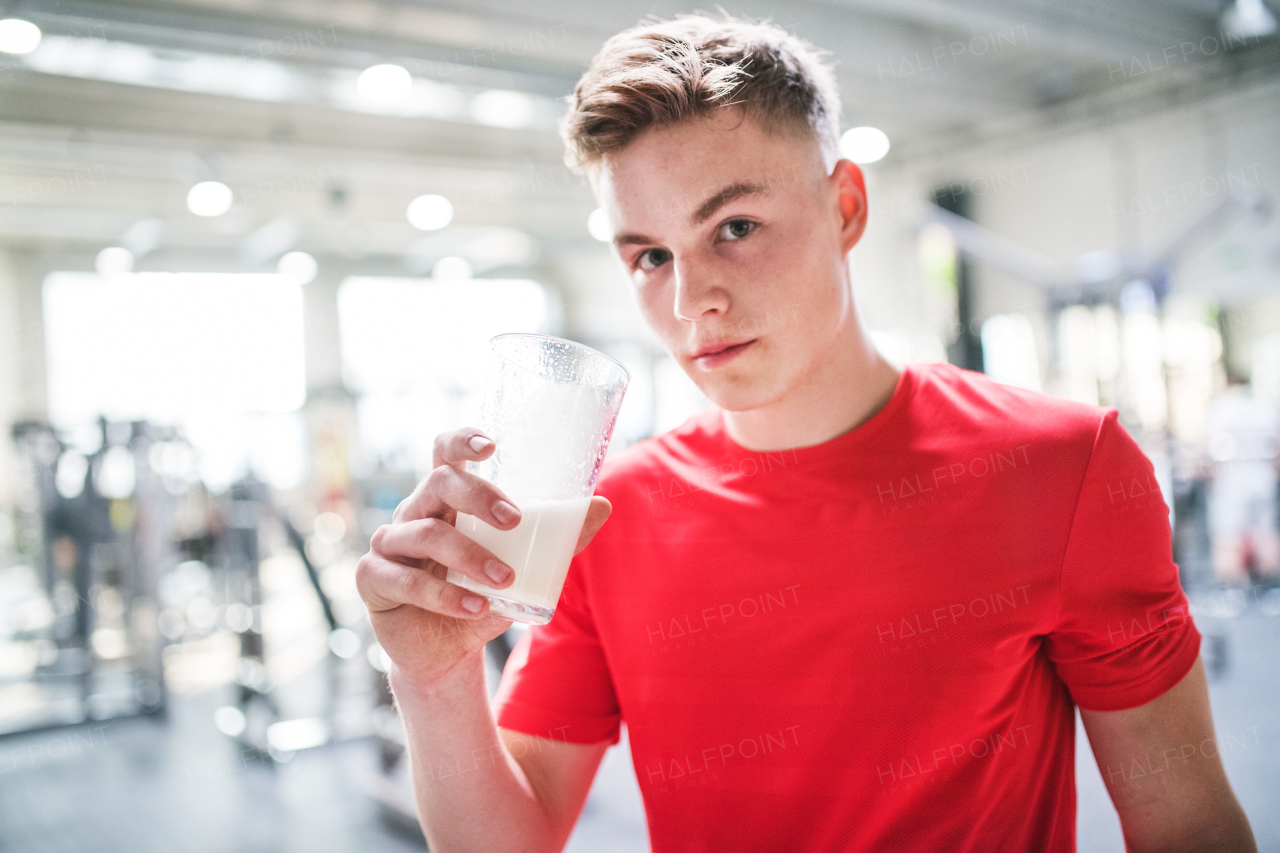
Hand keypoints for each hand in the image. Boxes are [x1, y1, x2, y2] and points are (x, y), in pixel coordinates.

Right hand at [356, 427, 611, 688]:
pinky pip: (404, 580)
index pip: (445, 454)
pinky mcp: (373, 580)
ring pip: (424, 533)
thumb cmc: (481, 596)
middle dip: (479, 496)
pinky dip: (444, 595)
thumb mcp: (523, 568)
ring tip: (505, 580)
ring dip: (469, 556)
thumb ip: (558, 540)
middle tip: (515, 521)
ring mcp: (388, 544)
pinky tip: (475, 608)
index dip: (462, 441)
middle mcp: (414, 513)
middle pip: (438, 482)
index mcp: (446, 500)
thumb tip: (602, 506)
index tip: (491, 446)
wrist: (446, 652)